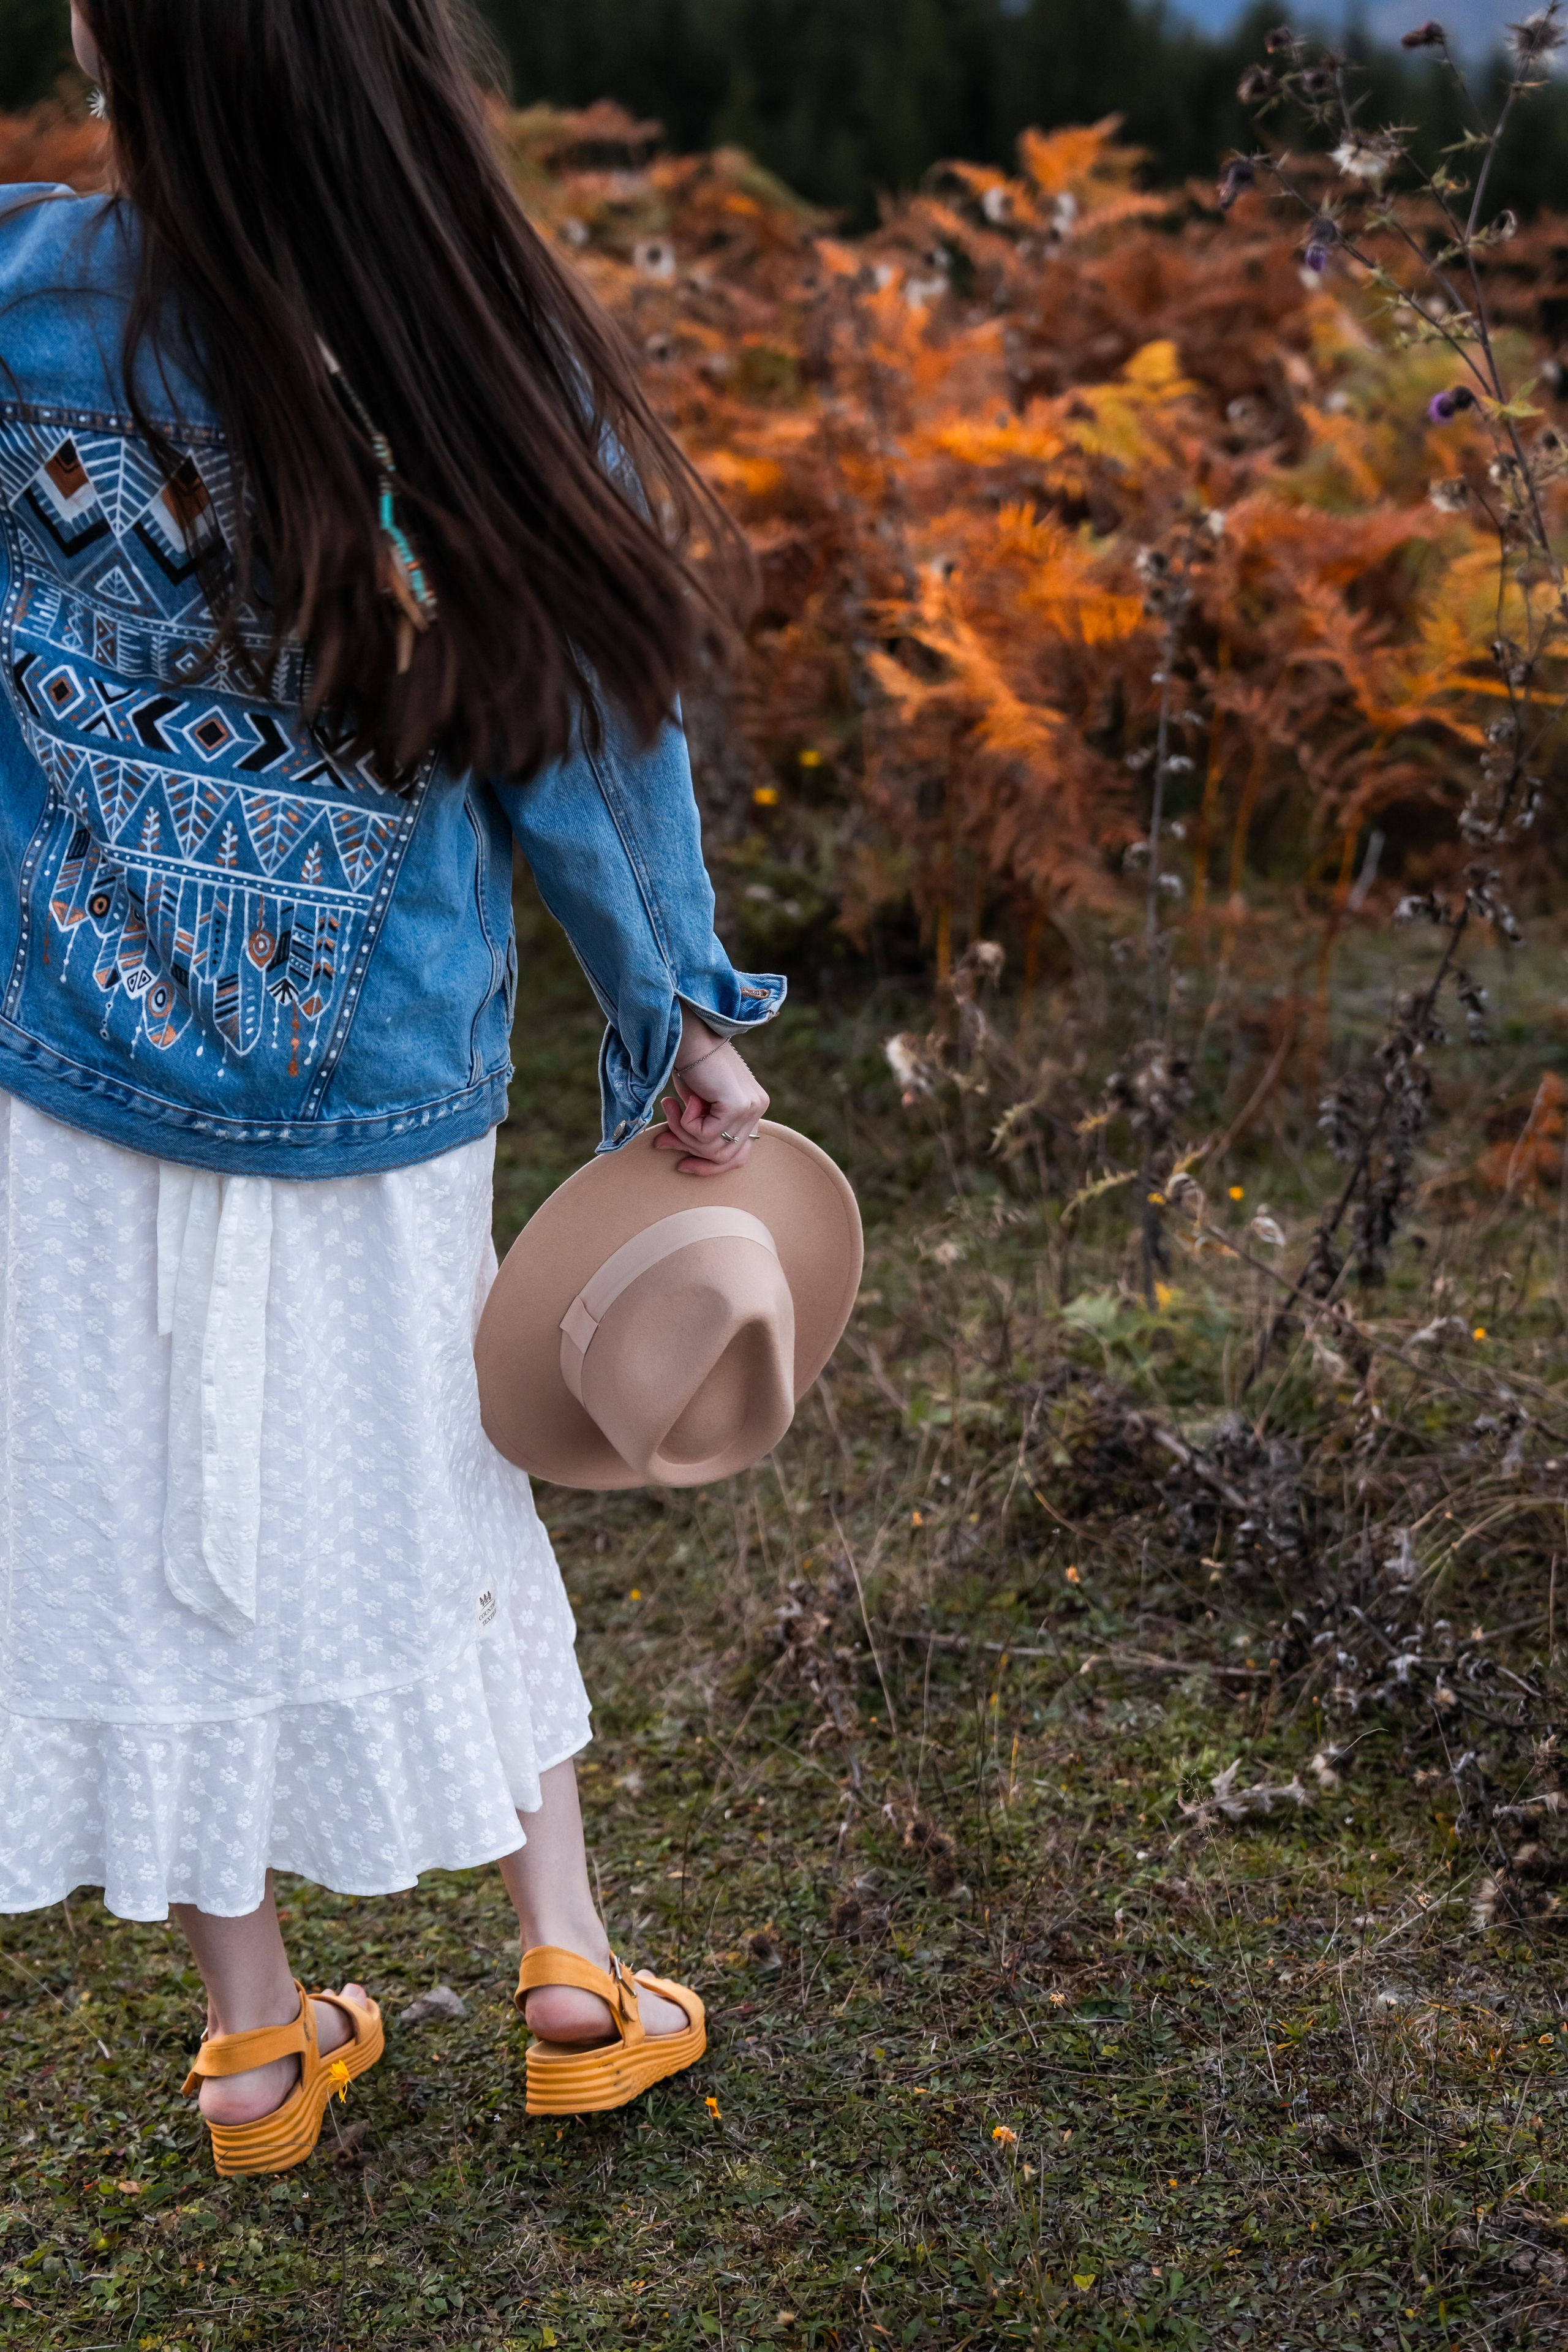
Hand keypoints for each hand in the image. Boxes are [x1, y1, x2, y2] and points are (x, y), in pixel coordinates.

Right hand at [655, 1019, 768, 1176]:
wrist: (687, 1034)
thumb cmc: (687, 1064)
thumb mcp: (693, 1106)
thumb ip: (695, 1132)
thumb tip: (677, 1159)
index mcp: (753, 1107)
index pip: (738, 1156)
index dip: (710, 1167)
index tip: (682, 1166)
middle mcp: (758, 1107)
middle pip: (726, 1157)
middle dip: (690, 1149)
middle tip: (663, 1137)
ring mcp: (751, 1106)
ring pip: (712, 1148)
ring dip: (683, 1132)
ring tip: (671, 1108)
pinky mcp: (738, 1104)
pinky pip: (706, 1136)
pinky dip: (686, 1123)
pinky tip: (682, 1101)